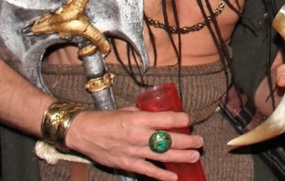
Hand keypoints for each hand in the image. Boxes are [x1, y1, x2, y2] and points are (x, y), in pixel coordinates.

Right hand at [65, 107, 202, 179]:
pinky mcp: (128, 163)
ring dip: (181, 156)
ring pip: (162, 154)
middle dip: (187, 140)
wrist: (84, 132)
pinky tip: (174, 176)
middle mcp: (138, 135)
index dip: (182, 119)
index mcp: (138, 118)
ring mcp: (134, 150)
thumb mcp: (127, 110)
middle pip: (169, 138)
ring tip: (194, 156)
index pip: (167, 118)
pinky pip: (148, 170)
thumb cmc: (105, 119)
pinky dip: (162, 174)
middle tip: (199, 141)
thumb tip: (159, 114)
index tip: (190, 119)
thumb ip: (143, 114)